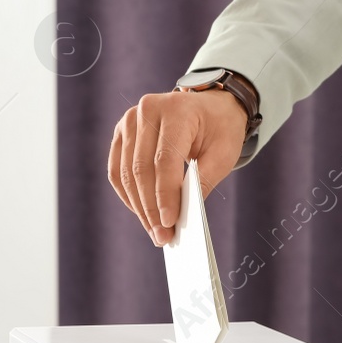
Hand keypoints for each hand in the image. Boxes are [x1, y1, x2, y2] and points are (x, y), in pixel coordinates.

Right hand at [109, 88, 247, 244]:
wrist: (210, 106)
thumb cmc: (219, 129)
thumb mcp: (224, 153)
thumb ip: (204, 180)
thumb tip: (180, 215)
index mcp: (177, 109)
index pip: (164, 159)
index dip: (165, 194)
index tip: (169, 223)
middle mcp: (147, 110)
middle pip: (141, 169)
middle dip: (151, 208)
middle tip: (162, 236)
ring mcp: (129, 120)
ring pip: (126, 173)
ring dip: (138, 207)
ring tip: (153, 231)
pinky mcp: (121, 133)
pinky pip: (117, 171)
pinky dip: (128, 195)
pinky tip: (141, 213)